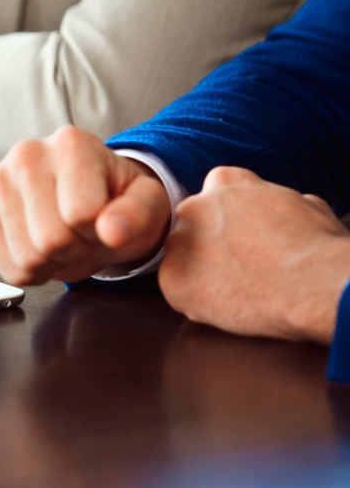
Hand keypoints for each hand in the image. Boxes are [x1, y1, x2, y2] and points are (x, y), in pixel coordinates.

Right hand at [0, 126, 171, 284]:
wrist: (88, 200)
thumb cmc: (116, 201)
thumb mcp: (147, 205)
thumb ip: (138, 216)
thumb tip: (112, 231)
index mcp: (71, 144)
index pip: (80, 214)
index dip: (100, 232)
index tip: (104, 220)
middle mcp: (26, 154)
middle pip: (51, 240)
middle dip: (76, 251)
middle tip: (84, 235)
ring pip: (27, 258)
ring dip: (53, 263)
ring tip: (63, 239)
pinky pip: (8, 269)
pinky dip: (30, 271)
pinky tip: (40, 247)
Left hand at [160, 167, 349, 343]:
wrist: (308, 283)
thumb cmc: (316, 248)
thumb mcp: (307, 208)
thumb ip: (282, 204)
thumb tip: (294, 207)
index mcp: (226, 183)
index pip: (216, 193)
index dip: (231, 217)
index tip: (246, 235)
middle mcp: (194, 207)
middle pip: (193, 226)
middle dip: (209, 245)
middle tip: (239, 267)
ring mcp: (178, 243)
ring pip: (182, 259)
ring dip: (201, 273)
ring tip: (238, 288)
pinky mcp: (171, 279)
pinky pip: (178, 291)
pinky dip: (196, 300)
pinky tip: (227, 304)